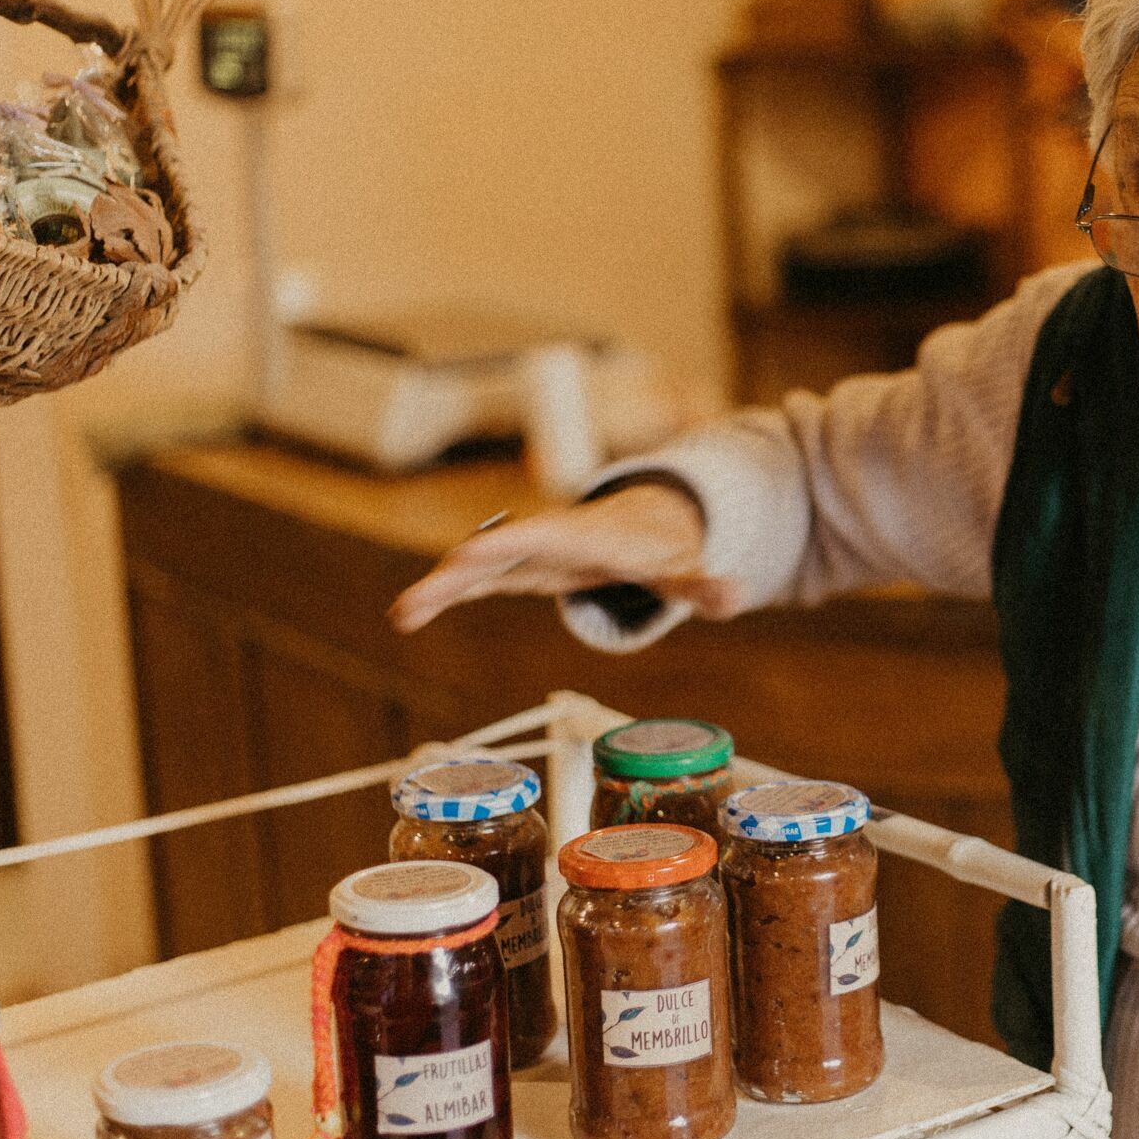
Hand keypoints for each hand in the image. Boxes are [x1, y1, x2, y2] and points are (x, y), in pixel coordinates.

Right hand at [388, 483, 737, 632]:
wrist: (648, 523)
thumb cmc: (664, 546)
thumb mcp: (687, 570)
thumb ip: (705, 586)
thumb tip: (736, 595)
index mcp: (589, 536)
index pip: (548, 537)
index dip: (510, 545)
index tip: (470, 553)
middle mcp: (551, 539)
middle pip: (501, 551)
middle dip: (461, 570)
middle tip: (419, 597)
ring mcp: (531, 554)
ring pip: (480, 567)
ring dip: (441, 588)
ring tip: (401, 615)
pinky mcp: (520, 570)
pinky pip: (477, 582)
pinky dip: (445, 595)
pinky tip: (407, 615)